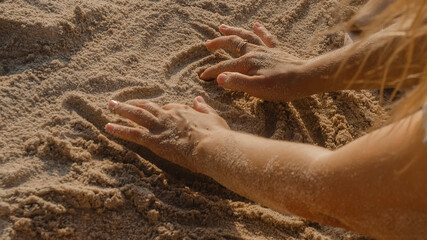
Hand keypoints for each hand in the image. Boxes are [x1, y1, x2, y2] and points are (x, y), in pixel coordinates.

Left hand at [105, 96, 229, 171]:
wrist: (212, 146)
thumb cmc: (217, 135)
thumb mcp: (213, 117)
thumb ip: (204, 108)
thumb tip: (198, 99)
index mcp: (183, 111)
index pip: (168, 107)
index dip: (160, 110)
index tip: (156, 111)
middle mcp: (169, 116)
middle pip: (147, 107)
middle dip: (133, 104)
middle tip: (119, 102)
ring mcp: (160, 127)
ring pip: (137, 116)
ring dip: (122, 110)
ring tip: (110, 106)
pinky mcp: (154, 140)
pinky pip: (133, 134)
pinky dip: (120, 130)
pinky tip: (108, 127)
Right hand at [200, 22, 306, 101]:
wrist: (306, 78)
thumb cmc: (282, 87)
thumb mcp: (257, 89)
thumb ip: (237, 82)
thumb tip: (219, 78)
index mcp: (248, 63)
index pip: (224, 67)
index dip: (212, 72)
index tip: (202, 76)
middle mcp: (255, 52)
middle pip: (232, 44)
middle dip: (219, 43)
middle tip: (207, 44)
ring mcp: (266, 50)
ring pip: (246, 36)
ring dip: (234, 31)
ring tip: (223, 26)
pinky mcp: (277, 51)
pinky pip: (267, 37)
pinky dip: (260, 30)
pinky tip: (256, 24)